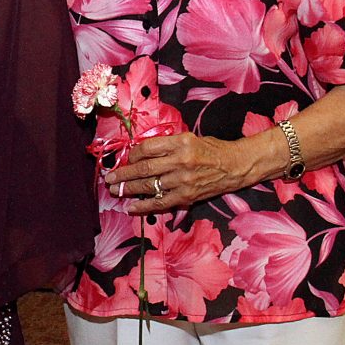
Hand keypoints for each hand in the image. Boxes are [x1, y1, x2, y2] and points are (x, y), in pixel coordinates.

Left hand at [104, 132, 252, 213]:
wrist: (235, 165)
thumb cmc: (211, 149)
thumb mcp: (189, 138)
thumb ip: (166, 145)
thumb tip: (140, 152)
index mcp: (180, 142)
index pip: (147, 148)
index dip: (132, 154)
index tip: (126, 158)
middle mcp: (180, 161)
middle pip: (144, 168)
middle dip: (123, 174)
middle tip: (109, 178)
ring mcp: (183, 180)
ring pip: (148, 185)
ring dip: (128, 189)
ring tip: (114, 190)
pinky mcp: (187, 196)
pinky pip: (160, 202)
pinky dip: (143, 205)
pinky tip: (131, 207)